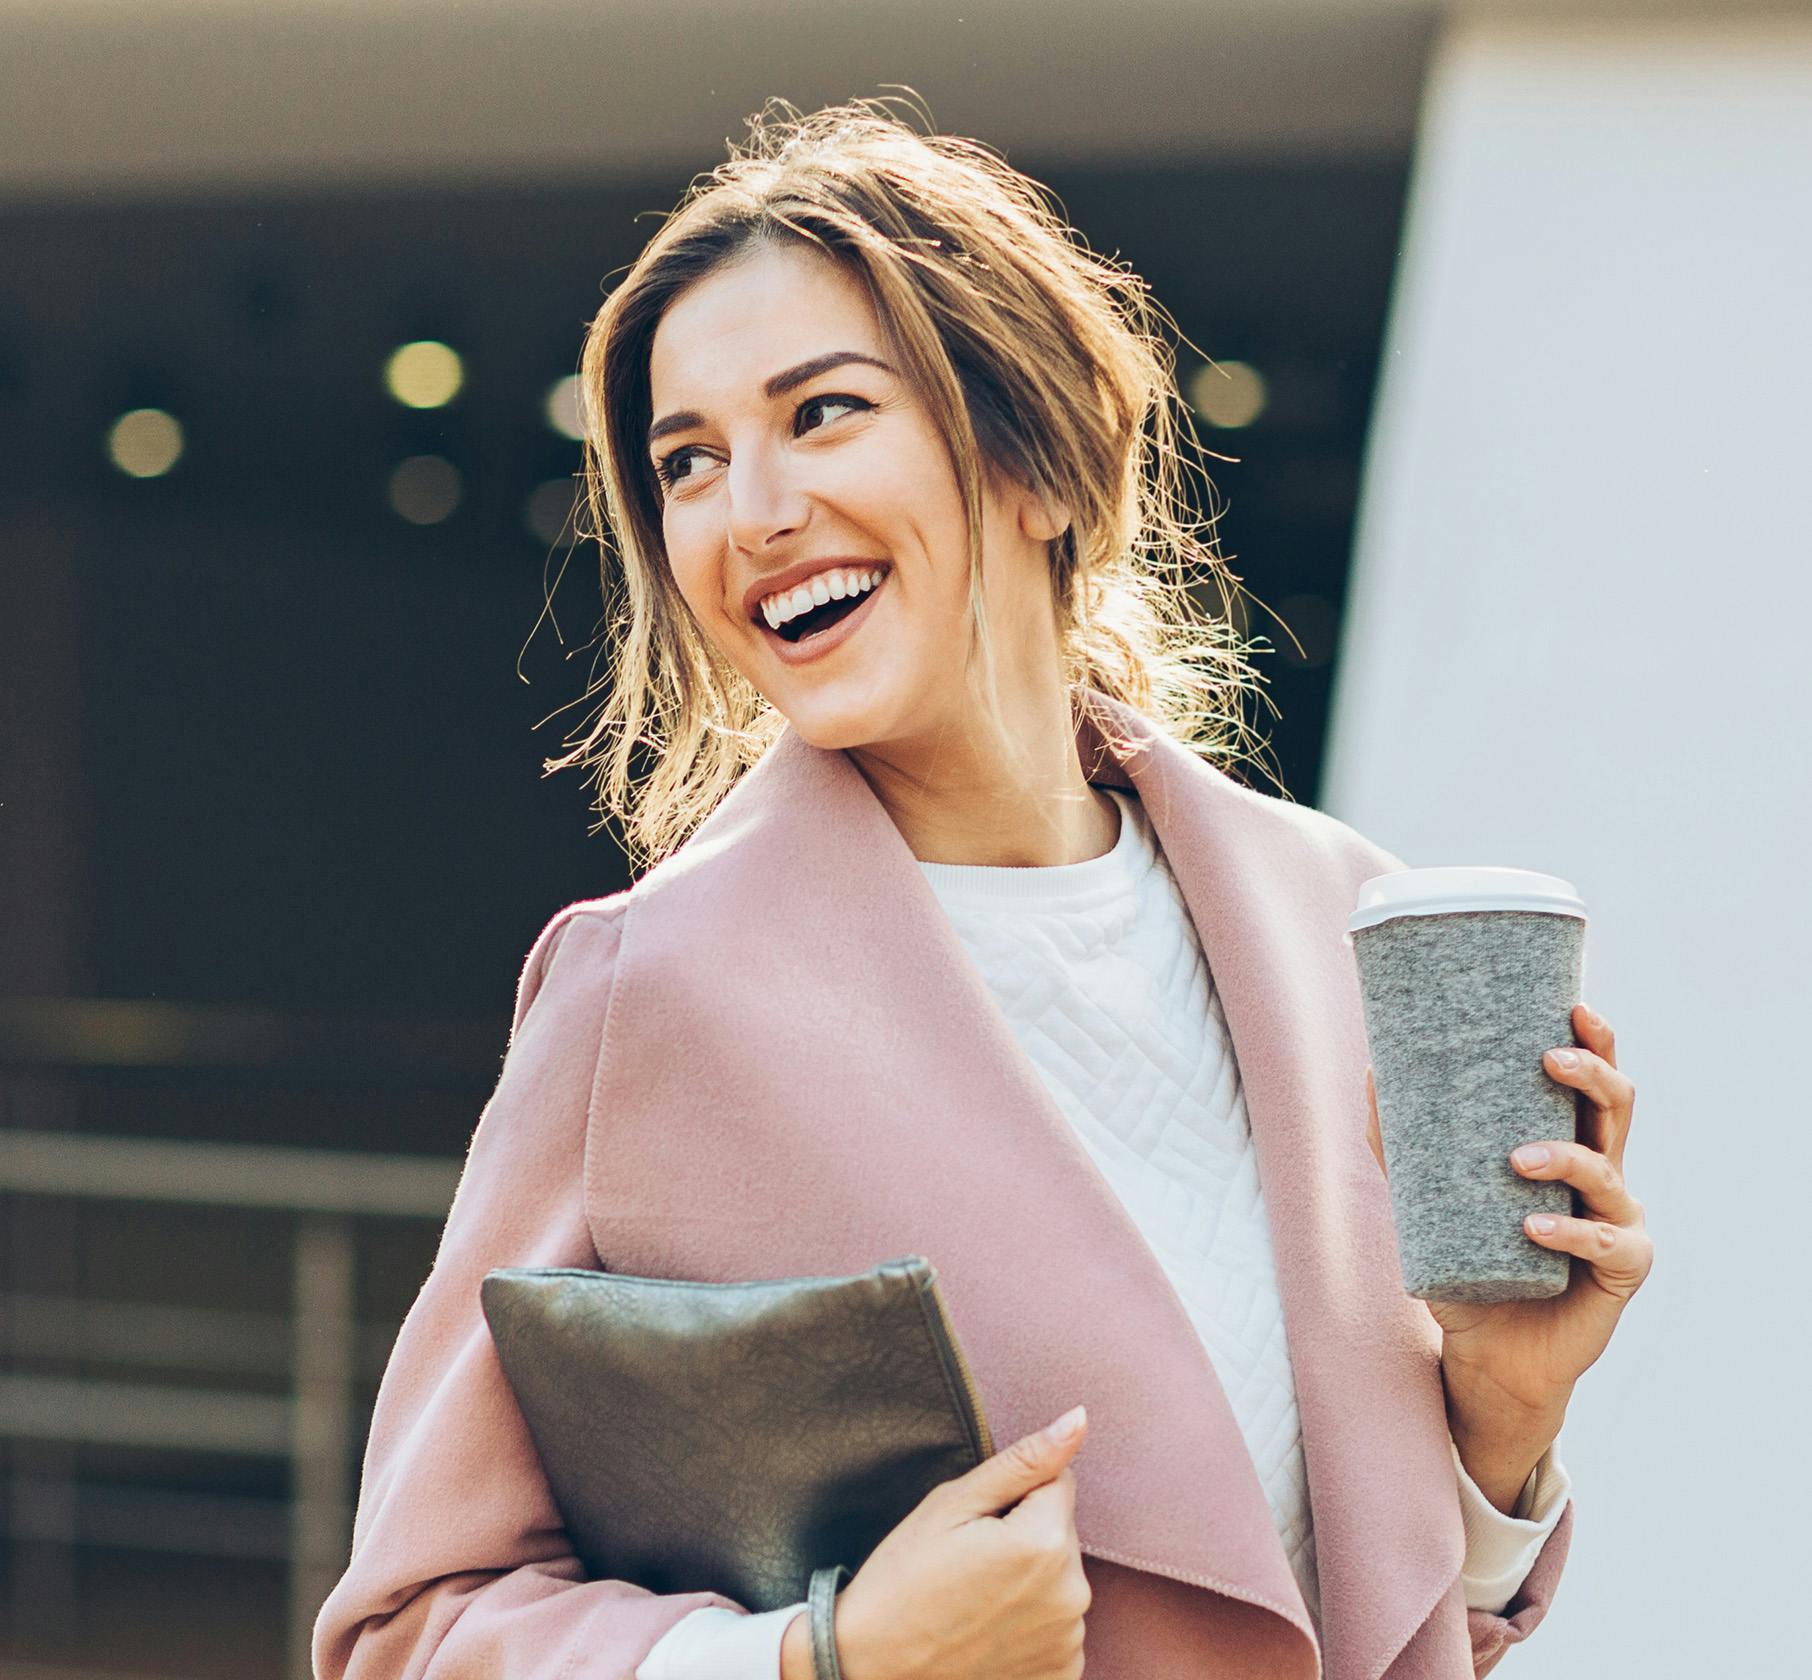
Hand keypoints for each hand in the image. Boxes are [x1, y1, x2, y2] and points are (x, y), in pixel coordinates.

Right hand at [827, 1407, 1092, 1679]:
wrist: (872, 1668)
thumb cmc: (904, 1579)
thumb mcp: (952, 1504)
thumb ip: (1024, 1460)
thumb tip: (1079, 1418)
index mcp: (1046, 1542)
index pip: (1058, 1483)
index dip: (1014, 1496)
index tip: (976, 1526)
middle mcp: (1072, 1595)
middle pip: (1062, 1532)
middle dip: (1026, 1536)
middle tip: (970, 1563)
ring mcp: (1069, 1642)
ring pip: (1061, 1579)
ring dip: (1031, 1581)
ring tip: (975, 1600)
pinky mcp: (1062, 1674)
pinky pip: (1060, 1626)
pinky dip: (1032, 1624)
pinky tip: (990, 1632)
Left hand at [1364, 1003, 1653, 1426]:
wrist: (1488, 1351)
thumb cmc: (1466, 1263)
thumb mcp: (1427, 1198)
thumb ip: (1402, 1142)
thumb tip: (1372, 1069)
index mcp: (1566, 1142)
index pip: (1589, 1082)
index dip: (1594, 1040)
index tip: (1572, 1004)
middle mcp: (1600, 1173)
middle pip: (1617, 1107)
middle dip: (1591, 1074)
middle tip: (1549, 1059)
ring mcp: (1616, 1220)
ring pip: (1608, 1170)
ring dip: (1567, 1156)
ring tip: (1518, 1158)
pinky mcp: (1621, 1271)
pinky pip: (1605, 1243)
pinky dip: (1569, 1230)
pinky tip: (1534, 1225)